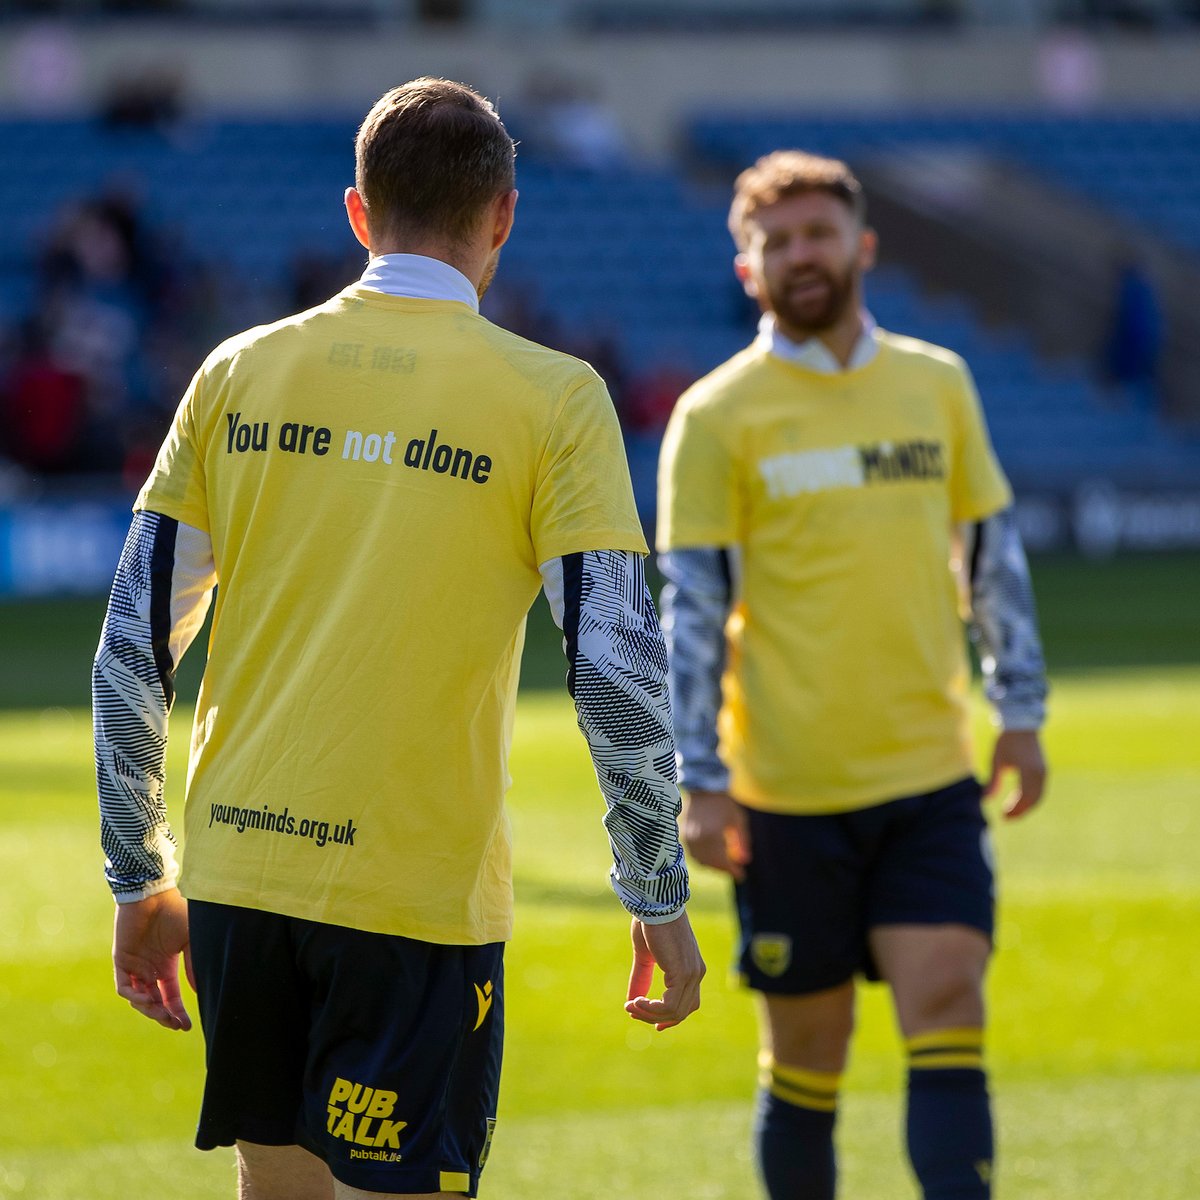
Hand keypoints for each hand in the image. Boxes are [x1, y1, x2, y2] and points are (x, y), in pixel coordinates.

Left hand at [112, 887, 195, 1030]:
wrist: (154, 894)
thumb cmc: (176, 913)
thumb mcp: (191, 941)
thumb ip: (193, 966)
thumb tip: (199, 992)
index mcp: (166, 965)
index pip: (171, 996)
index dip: (178, 1012)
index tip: (187, 1026)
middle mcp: (150, 969)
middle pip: (155, 1002)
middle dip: (165, 1016)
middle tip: (175, 1025)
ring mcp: (135, 966)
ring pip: (139, 999)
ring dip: (150, 1009)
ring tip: (162, 1013)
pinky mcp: (121, 961)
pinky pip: (124, 988)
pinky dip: (135, 997)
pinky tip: (148, 999)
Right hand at [625, 910, 704, 1030]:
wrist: (655, 904)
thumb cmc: (650, 923)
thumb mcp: (645, 956)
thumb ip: (642, 978)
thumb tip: (633, 1001)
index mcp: (691, 968)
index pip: (688, 1004)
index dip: (671, 1018)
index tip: (654, 1025)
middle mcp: (696, 973)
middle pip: (680, 1012)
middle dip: (654, 1017)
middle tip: (632, 1010)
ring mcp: (692, 974)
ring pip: (675, 1012)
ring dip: (649, 1014)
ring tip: (631, 1006)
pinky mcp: (683, 973)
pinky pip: (669, 1005)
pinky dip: (651, 1009)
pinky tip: (636, 1001)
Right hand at [681, 790, 750, 880]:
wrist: (702, 787)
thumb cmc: (723, 802)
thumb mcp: (738, 820)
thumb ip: (742, 841)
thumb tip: (746, 860)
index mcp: (713, 836)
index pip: (724, 862)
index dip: (733, 871)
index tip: (742, 876)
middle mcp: (699, 839)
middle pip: (712, 864)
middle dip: (724, 869)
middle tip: (734, 870)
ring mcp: (689, 838)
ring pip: (701, 861)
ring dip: (713, 866)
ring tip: (724, 864)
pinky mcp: (684, 835)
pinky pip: (693, 854)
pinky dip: (703, 859)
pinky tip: (711, 857)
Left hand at [985, 729, 1047, 819]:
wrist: (1022, 725)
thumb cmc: (1006, 741)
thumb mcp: (996, 760)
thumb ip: (993, 781)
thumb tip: (984, 800)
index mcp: (1028, 771)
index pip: (1024, 797)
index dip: (1015, 809)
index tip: (1003, 816)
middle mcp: (1040, 773)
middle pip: (1033, 800)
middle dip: (1020, 811)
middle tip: (1005, 818)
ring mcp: (1044, 772)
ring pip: (1038, 796)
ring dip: (1026, 806)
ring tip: (1010, 812)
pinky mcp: (1044, 770)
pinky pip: (1040, 790)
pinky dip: (1030, 799)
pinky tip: (1017, 801)